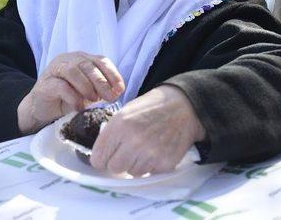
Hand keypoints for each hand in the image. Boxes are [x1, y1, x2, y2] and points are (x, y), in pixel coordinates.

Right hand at [17, 52, 124, 133]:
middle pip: (88, 65)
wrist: (42, 109)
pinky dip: (72, 96)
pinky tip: (79, 107)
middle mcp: (69, 60)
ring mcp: (55, 70)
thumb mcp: (88, 93)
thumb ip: (100, 89)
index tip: (120, 89)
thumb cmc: (68, 99)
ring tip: (93, 100)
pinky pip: (60, 86)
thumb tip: (116, 92)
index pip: (100, 60)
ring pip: (73, 71)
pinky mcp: (45, 84)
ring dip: (86, 86)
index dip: (112, 73)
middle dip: (102, 82)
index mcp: (82, 59)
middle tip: (110, 97)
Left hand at [89, 85, 205, 176]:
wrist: (183, 107)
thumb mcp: (125, 112)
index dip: (101, 158)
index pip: (98, 158)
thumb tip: (100, 156)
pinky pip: (149, 173)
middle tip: (126, 153)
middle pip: (114, 168)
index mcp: (120, 125)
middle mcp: (134, 141)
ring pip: (131, 172)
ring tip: (144, 148)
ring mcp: (150, 153)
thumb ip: (111, 133)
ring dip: (135, 164)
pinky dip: (150, 165)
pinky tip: (156, 150)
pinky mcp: (165, 163)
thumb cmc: (150, 108)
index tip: (107, 155)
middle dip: (118, 162)